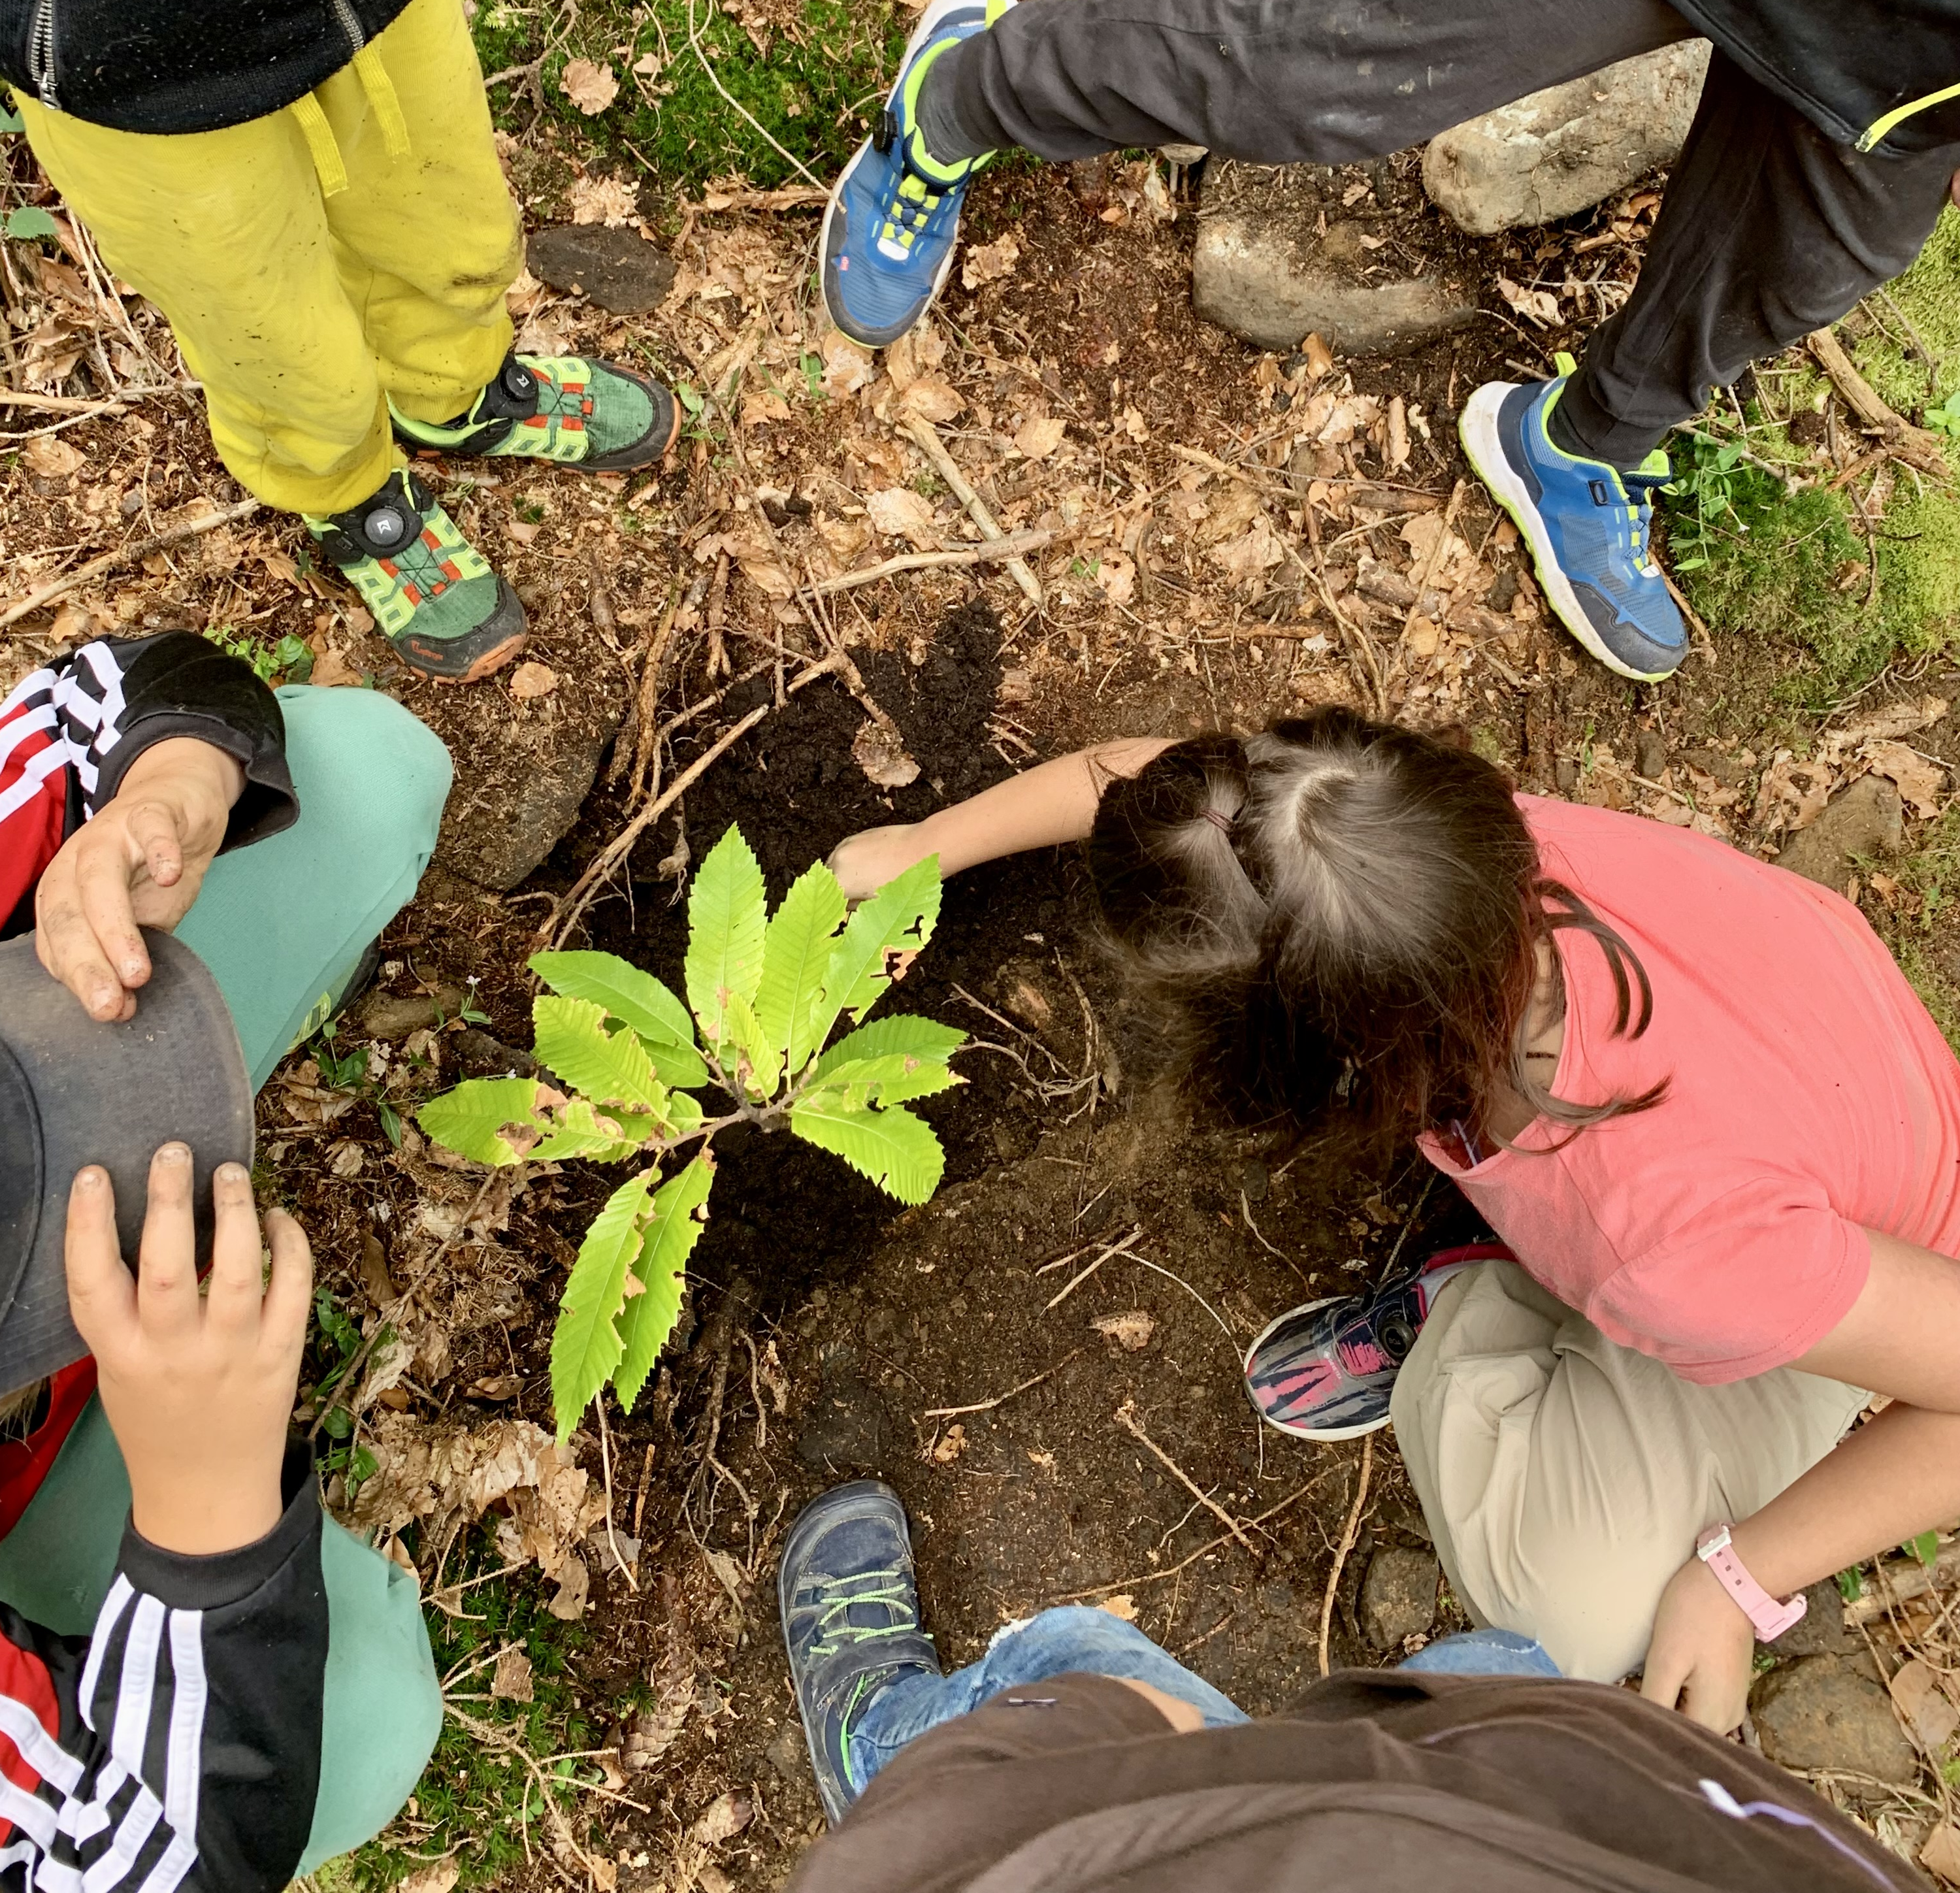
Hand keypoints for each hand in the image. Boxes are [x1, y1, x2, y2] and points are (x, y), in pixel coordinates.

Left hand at [35, 737, 242, 1020]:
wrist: (181, 805)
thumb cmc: (152, 868)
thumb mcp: (139, 919)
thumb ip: (127, 955)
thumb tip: (121, 1008)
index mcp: (65, 894)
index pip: (58, 942)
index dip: (79, 979)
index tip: (110, 1013)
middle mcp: (76, 863)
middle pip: (69, 915)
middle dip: (86, 965)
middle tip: (109, 1006)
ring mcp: (111, 834)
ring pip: (98, 879)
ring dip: (114, 927)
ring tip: (137, 971)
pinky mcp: (150, 811)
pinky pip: (151, 829)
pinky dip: (159, 851)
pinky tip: (171, 874)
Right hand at [65, 1145, 311, 1555]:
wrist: (206, 1490)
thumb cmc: (156, 1418)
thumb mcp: (117, 1370)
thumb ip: (121, 1312)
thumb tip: (130, 1226)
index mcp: (122, 1355)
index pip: (93, 1283)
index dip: (89, 1225)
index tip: (93, 1175)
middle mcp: (176, 1351)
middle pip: (171, 1266)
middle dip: (171, 1201)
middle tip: (172, 1151)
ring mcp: (234, 1352)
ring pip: (241, 1271)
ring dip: (236, 1213)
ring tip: (231, 1171)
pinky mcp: (282, 1354)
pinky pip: (294, 1288)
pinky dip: (290, 1245)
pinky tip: (279, 1216)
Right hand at [829, 822, 931, 900]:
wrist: (924, 849)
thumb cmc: (907, 879)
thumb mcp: (879, 903)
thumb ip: (858, 906)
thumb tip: (851, 906)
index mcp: (842, 881)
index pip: (831, 900)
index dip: (841, 907)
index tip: (849, 910)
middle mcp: (839, 860)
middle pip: (830, 881)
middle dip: (841, 889)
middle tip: (860, 897)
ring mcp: (847, 844)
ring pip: (836, 864)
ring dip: (845, 873)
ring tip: (867, 881)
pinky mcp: (857, 835)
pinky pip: (846, 852)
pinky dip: (853, 861)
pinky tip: (872, 866)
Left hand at [1640, 1553, 1756, 1733]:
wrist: (1730, 1582)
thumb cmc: (1694, 1616)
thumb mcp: (1665, 1660)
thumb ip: (1654, 1701)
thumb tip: (1638, 1731)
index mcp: (1713, 1719)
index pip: (1670, 1743)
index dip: (1642, 1730)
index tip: (1618, 1710)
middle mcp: (1728, 1721)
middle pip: (1682, 1734)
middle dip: (1653, 1720)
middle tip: (1625, 1697)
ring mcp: (1731, 1704)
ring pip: (1690, 1720)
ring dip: (1664, 1709)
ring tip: (1639, 1689)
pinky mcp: (1727, 1688)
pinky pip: (1698, 1706)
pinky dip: (1677, 1699)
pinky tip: (1660, 1682)